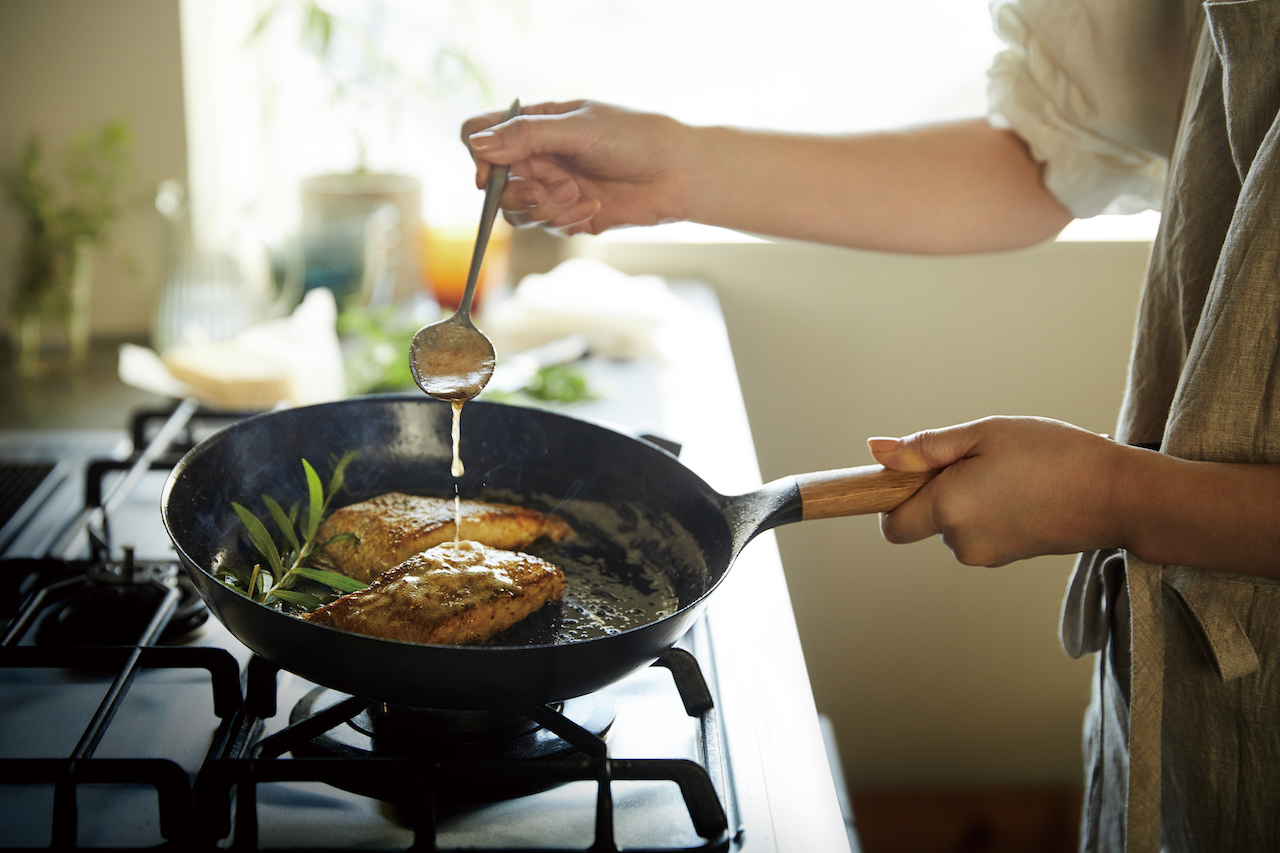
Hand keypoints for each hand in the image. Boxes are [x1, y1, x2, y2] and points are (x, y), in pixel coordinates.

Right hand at [461, 100, 692, 235]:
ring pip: (515, 211)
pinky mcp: (567, 215)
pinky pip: (545, 226)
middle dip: (517, 191)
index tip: (491, 174)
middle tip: (547, 189)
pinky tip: (595, 206)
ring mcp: (550, 187)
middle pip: (493, 183)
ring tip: (577, 195)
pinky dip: (565, 220)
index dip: (479, 156)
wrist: (678, 173)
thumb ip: (528, 136)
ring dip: (542, 208)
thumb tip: (479, 144)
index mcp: (535, 124)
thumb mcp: (579, 128)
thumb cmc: (635, 137)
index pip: (480, 136)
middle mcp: (537, 156)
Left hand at [867, 416, 1125, 566]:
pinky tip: (1024, 491)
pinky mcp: (1009, 558)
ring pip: (955, 525)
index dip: (893, 499)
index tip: (911, 475)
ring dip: (968, 500)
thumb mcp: (984, 434)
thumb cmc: (1055, 456)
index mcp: (947, 509)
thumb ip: (925, 448)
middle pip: (924, 521)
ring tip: (1011, 474)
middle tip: (979, 461)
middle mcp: (961, 542)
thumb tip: (877, 453)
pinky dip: (990, 512)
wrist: (1119, 496)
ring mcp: (986, 556)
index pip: (891, 525)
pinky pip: (980, 532)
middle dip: (938, 493)